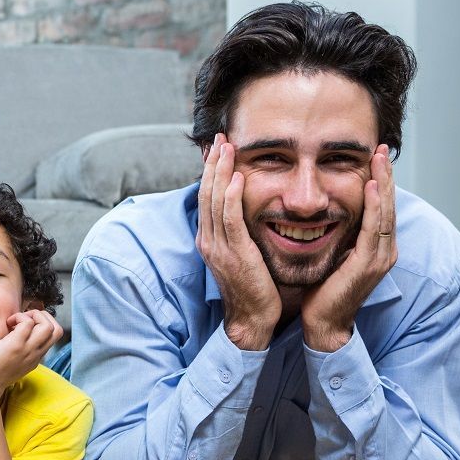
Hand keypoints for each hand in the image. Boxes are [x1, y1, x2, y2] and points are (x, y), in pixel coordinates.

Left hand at [0, 310, 61, 397]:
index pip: (53, 336)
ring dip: (34, 316)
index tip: (24, 324)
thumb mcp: (11, 361)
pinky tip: (7, 324)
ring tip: (16, 321)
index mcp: (35, 357)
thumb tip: (12, 330)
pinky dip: (19, 317)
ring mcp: (28, 350)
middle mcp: (36, 354)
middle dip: (43, 317)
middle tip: (23, 320)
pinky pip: (28, 323)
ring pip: (48, 326)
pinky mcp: (16, 345)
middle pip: (58, 330)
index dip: (43, 323)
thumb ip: (19, 349)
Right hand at [196, 134, 279, 348]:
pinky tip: (237, 178)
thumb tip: (249, 215)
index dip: (211, 172)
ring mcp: (218, 247)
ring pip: (215, 201)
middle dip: (213, 164)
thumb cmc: (253, 290)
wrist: (251, 320)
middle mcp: (208, 240)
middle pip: (206, 194)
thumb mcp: (242, 256)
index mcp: (209, 240)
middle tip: (219, 139)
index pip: (207, 198)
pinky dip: (231, 196)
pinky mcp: (233, 253)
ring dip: (221, 172)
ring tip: (227, 148)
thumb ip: (241, 234)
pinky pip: (230, 219)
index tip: (217, 150)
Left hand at [300, 145, 395, 351]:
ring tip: (380, 157)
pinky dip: (375, 207)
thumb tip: (320, 211)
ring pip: (386, 212)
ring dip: (383, 182)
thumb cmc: (322, 291)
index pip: (379, 206)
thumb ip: (334, 234)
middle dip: (385, 174)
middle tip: (381, 147)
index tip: (373, 156)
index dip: (379, 180)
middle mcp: (383, 249)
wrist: (323, 324)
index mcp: (374, 247)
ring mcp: (379, 257)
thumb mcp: (330, 254)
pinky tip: (371, 187)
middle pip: (388, 204)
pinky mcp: (368, 264)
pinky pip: (374, 229)